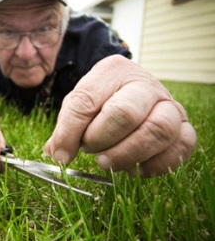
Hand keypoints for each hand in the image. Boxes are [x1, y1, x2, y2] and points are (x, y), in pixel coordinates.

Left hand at [45, 55, 196, 176]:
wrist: (133, 89)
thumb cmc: (103, 99)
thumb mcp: (80, 103)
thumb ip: (66, 127)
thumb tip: (57, 154)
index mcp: (112, 71)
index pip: (86, 101)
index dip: (70, 132)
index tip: (61, 154)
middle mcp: (145, 84)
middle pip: (125, 113)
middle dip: (101, 139)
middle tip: (90, 150)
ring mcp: (169, 105)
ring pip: (158, 131)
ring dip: (127, 154)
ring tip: (107, 162)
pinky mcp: (183, 127)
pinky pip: (181, 148)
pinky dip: (156, 165)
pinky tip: (133, 169)